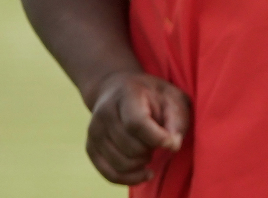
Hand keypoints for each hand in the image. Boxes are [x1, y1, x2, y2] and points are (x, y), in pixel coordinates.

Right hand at [86, 70, 189, 184]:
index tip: (173, 143)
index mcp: (126, 95)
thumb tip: (173, 145)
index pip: (136, 123)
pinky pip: (110, 174)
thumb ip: (176, 120)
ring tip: (149, 149)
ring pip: (122, 163)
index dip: (157, 138)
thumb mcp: (172, 97)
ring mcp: (93, 132)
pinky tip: (145, 172)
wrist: (117, 89)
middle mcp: (104, 114)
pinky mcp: (90, 148)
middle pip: (131, 147)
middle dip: (152, 149)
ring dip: (143, 162)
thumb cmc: (152, 96)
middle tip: (159, 139)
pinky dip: (130, 178)